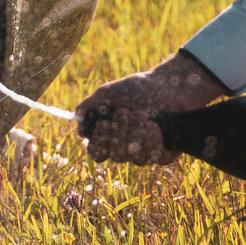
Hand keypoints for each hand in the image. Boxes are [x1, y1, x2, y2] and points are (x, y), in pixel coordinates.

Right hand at [74, 52, 225, 163]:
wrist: (168, 85)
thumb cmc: (137, 89)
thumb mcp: (109, 93)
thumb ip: (91, 105)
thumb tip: (77, 118)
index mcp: (109, 137)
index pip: (97, 153)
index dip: (99, 143)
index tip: (103, 124)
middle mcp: (125, 149)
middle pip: (116, 156)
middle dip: (120, 133)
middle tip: (125, 112)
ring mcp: (144, 154)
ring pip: (135, 159)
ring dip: (137, 134)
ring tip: (141, 114)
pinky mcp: (163, 155)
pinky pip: (155, 158)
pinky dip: (153, 141)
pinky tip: (154, 126)